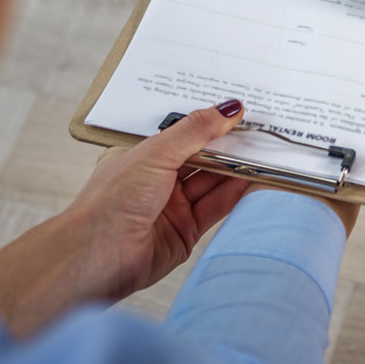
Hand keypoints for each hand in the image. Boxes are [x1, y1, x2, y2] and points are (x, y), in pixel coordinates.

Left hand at [0, 103, 249, 335]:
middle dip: (231, 148)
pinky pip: (216, 209)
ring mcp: (173, 208)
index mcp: (145, 158)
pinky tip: (254, 181)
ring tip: (267, 155)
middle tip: (263, 134)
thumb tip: (229, 109)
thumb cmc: (111, 201)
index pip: (186, 136)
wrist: (97, 255)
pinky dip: (236, 195)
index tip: (242, 114)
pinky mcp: (186, 233)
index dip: (213, 125)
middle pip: (204, 160)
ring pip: (213, 184)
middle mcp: (159, 182)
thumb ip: (196, 131)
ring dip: (238, 171)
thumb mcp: (157, 153)